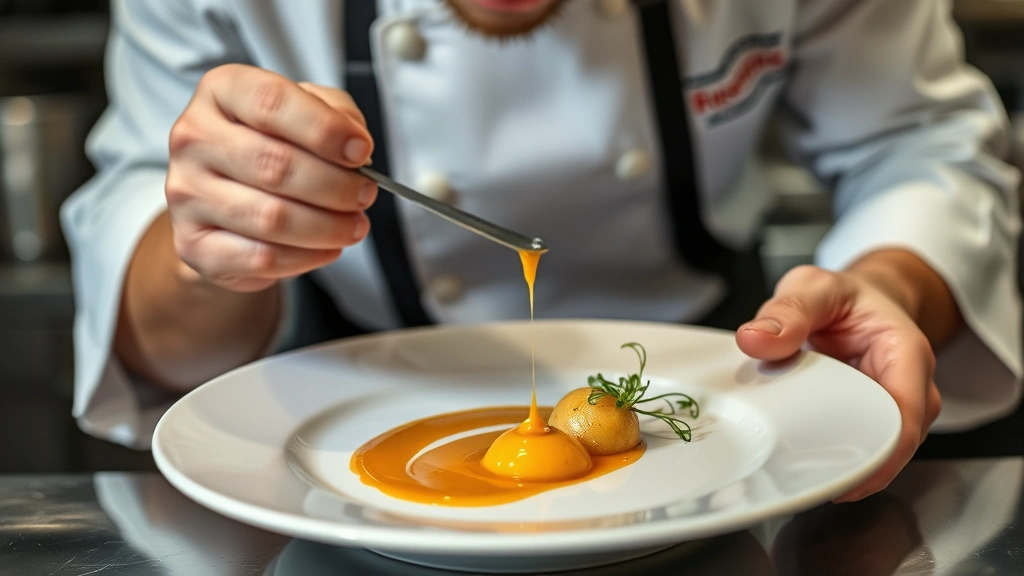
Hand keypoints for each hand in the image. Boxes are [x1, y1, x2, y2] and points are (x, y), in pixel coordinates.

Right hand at [165, 64, 376, 291]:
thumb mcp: (307, 111)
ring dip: (327, 227)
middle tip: (364, 194)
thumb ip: (336, 114)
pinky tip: (327, 247)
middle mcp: (194, 139)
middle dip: (335, 186)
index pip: (271, 103)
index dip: (324, 129)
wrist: (225, 200)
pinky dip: (306, 257)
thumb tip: (355, 145)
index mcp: (221, 91)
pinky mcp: (194, 245)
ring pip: (272, 218)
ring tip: (354, 225)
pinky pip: (261, 257)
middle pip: (275, 165)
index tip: (361, 151)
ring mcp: (187, 194)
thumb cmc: (272, 146)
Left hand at [735, 262, 942, 501]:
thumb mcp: (813, 288)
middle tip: (802, 478)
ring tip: (793, 471)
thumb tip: (757, 338)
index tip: (845, 478)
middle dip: (852, 467)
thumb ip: (787, 311)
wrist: (857, 300)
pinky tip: (796, 459)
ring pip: (871, 452)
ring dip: (836, 463)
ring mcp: (888, 410)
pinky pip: (851, 445)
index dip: (880, 456)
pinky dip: (826, 452)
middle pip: (891, 446)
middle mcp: (907, 389)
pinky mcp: (866, 420)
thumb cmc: (845, 297)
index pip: (906, 418)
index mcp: (906, 355)